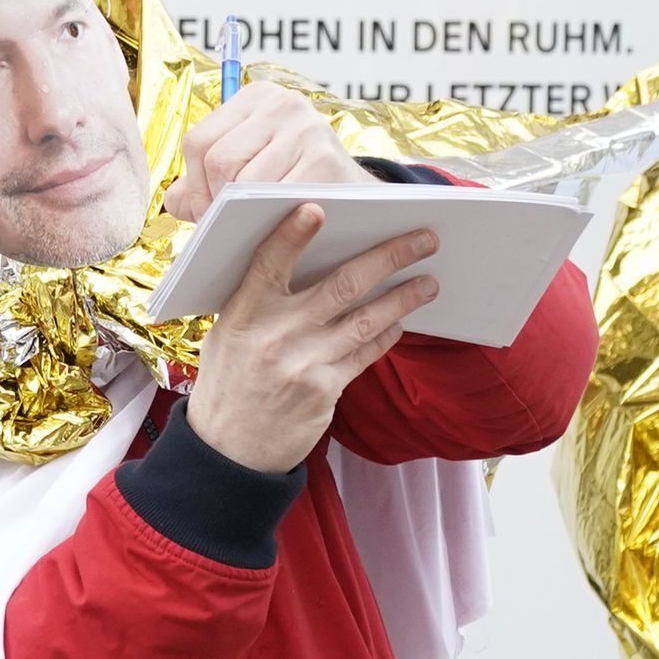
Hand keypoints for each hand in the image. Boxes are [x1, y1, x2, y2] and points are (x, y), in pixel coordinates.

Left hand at [162, 85, 372, 223]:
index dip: (195, 184)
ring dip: (244, 214)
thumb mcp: (249, 169)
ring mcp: (307, 127)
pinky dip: (272, 220)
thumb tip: (174, 201)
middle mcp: (282, 102)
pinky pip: (277, 198)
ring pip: (246, 182)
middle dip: (217, 201)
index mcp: (255, 97)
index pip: (199, 141)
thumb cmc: (293, 183)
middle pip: (219, 160)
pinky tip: (281, 226)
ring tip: (253, 226)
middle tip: (228, 224)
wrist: (358, 200)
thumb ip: (203, 183)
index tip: (208, 208)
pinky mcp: (327, 158)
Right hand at [183, 204, 439, 474]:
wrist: (229, 450)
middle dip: (388, 257)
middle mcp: (276, 334)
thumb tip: (308, 260)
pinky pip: (365, 353)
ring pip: (365, 320)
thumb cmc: (230, 379)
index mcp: (245, 312)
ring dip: (403, 298)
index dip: (292, 235)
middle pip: (341, 285)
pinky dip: (386, 334)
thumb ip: (261, 299)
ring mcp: (303, 364)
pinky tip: (401, 321)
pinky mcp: (324, 390)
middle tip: (423, 237)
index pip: (269, 263)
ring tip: (430, 282)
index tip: (317, 208)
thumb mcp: (229, 332)